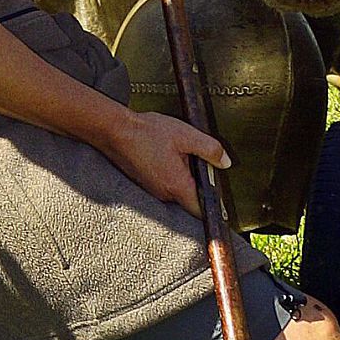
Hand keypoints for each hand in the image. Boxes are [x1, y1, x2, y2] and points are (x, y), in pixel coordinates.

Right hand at [106, 107, 228, 218]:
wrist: (114, 130)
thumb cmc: (146, 132)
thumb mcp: (186, 135)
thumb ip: (210, 149)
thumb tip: (225, 161)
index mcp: (176, 185)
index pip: (201, 210)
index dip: (214, 206)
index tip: (220, 200)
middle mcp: (163, 193)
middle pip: (190, 199)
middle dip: (199, 184)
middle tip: (198, 162)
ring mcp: (153, 190)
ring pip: (177, 191)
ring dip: (183, 178)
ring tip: (178, 154)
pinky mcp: (145, 184)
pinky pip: (165, 185)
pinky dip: (170, 174)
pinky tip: (165, 155)